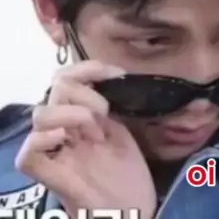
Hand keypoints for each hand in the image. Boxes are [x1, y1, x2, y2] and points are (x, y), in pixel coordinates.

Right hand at [15, 61, 156, 218]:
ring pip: (41, 115)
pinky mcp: (53, 178)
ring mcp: (57, 154)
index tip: (119, 74)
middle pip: (55, 89)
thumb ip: (104, 110)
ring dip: (74, 113)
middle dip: (87, 93)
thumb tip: (106, 82)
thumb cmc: (129, 175)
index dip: (89, 68)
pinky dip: (44, 139)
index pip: (67, 79)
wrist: (133, 211)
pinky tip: (65, 140)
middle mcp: (63, 133)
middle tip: (106, 115)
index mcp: (78, 120)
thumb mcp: (121, 132)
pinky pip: (29, 154)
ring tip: (95, 133)